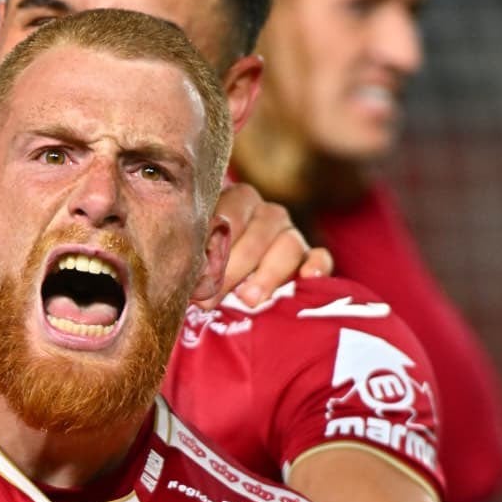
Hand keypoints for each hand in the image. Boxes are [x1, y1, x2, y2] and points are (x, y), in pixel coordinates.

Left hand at [197, 182, 330, 307]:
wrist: (233, 280)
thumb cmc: (207, 267)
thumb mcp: (196, 256)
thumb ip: (191, 257)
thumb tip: (181, 279)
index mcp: (237, 201)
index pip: (228, 217)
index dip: (211, 247)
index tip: (195, 273)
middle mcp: (267, 214)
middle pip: (256, 236)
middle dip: (230, 271)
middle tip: (209, 300)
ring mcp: (291, 235)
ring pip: (287, 246)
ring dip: (267, 275)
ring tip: (248, 301)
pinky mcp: (311, 258)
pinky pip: (320, 258)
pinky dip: (316, 267)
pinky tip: (306, 280)